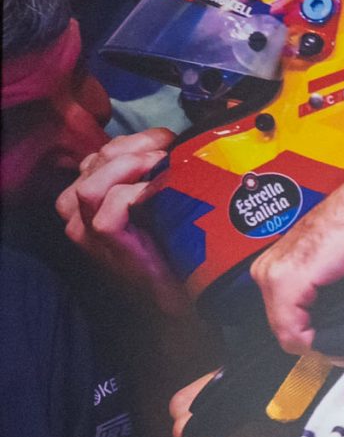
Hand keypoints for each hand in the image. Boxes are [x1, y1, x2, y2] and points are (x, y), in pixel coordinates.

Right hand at [57, 130, 188, 315]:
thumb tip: (171, 145)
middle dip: (134, 147)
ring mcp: (86, 231)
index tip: (165, 139)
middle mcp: (76, 214)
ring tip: (162, 165)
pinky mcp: (105, 244)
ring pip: (90, 184)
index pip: (98, 156)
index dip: (131, 141)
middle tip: (168, 148)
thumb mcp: (152, 204)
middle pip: (94, 163)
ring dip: (129, 167)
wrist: (173, 297)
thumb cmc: (166, 248)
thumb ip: (147, 177)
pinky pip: (110, 208)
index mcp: (86, 200)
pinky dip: (135, 193)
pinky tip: (159, 191)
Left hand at [248, 156, 343, 355]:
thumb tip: (340, 337)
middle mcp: (270, 267)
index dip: (315, 336)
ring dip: (320, 342)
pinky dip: (316, 343)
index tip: (341, 343)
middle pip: (285, 327)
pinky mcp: (286, 279)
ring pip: (287, 332)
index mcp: (281, 262)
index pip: (286, 318)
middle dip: (318, 340)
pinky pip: (291, 332)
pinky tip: (339, 340)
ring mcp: (274, 273)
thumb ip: (334, 296)